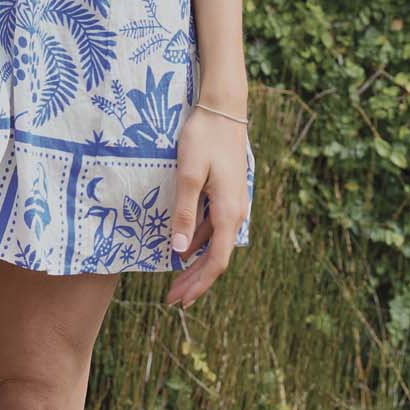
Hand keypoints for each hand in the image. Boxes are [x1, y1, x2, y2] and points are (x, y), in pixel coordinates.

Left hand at [165, 105, 249, 309]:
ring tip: (176, 278)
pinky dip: (199, 242)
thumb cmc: (204, 138)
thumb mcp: (188, 173)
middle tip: (173, 299)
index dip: (198, 284)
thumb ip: (184, 212)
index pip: (215, 261)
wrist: (223, 108)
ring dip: (196, 263)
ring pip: (215, 243)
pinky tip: (185, 245)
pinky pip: (214, 227)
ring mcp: (233, 203)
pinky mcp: (227, 193)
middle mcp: (236, 213)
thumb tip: (179, 252)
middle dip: (195, 280)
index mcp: (229, 213)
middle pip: (216, 257)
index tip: (179, 300)